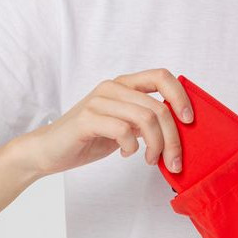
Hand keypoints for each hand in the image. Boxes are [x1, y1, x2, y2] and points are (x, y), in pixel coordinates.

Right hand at [23, 68, 193, 177]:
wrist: (49, 150)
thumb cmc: (89, 138)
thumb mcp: (125, 126)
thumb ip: (146, 121)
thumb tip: (180, 129)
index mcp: (125, 84)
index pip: (161, 76)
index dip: (181, 96)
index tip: (189, 121)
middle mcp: (113, 87)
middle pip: (159, 107)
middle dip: (173, 138)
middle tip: (174, 161)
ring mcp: (99, 100)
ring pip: (145, 119)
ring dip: (155, 146)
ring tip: (150, 160)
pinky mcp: (88, 118)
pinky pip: (123, 130)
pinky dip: (131, 147)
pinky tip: (127, 154)